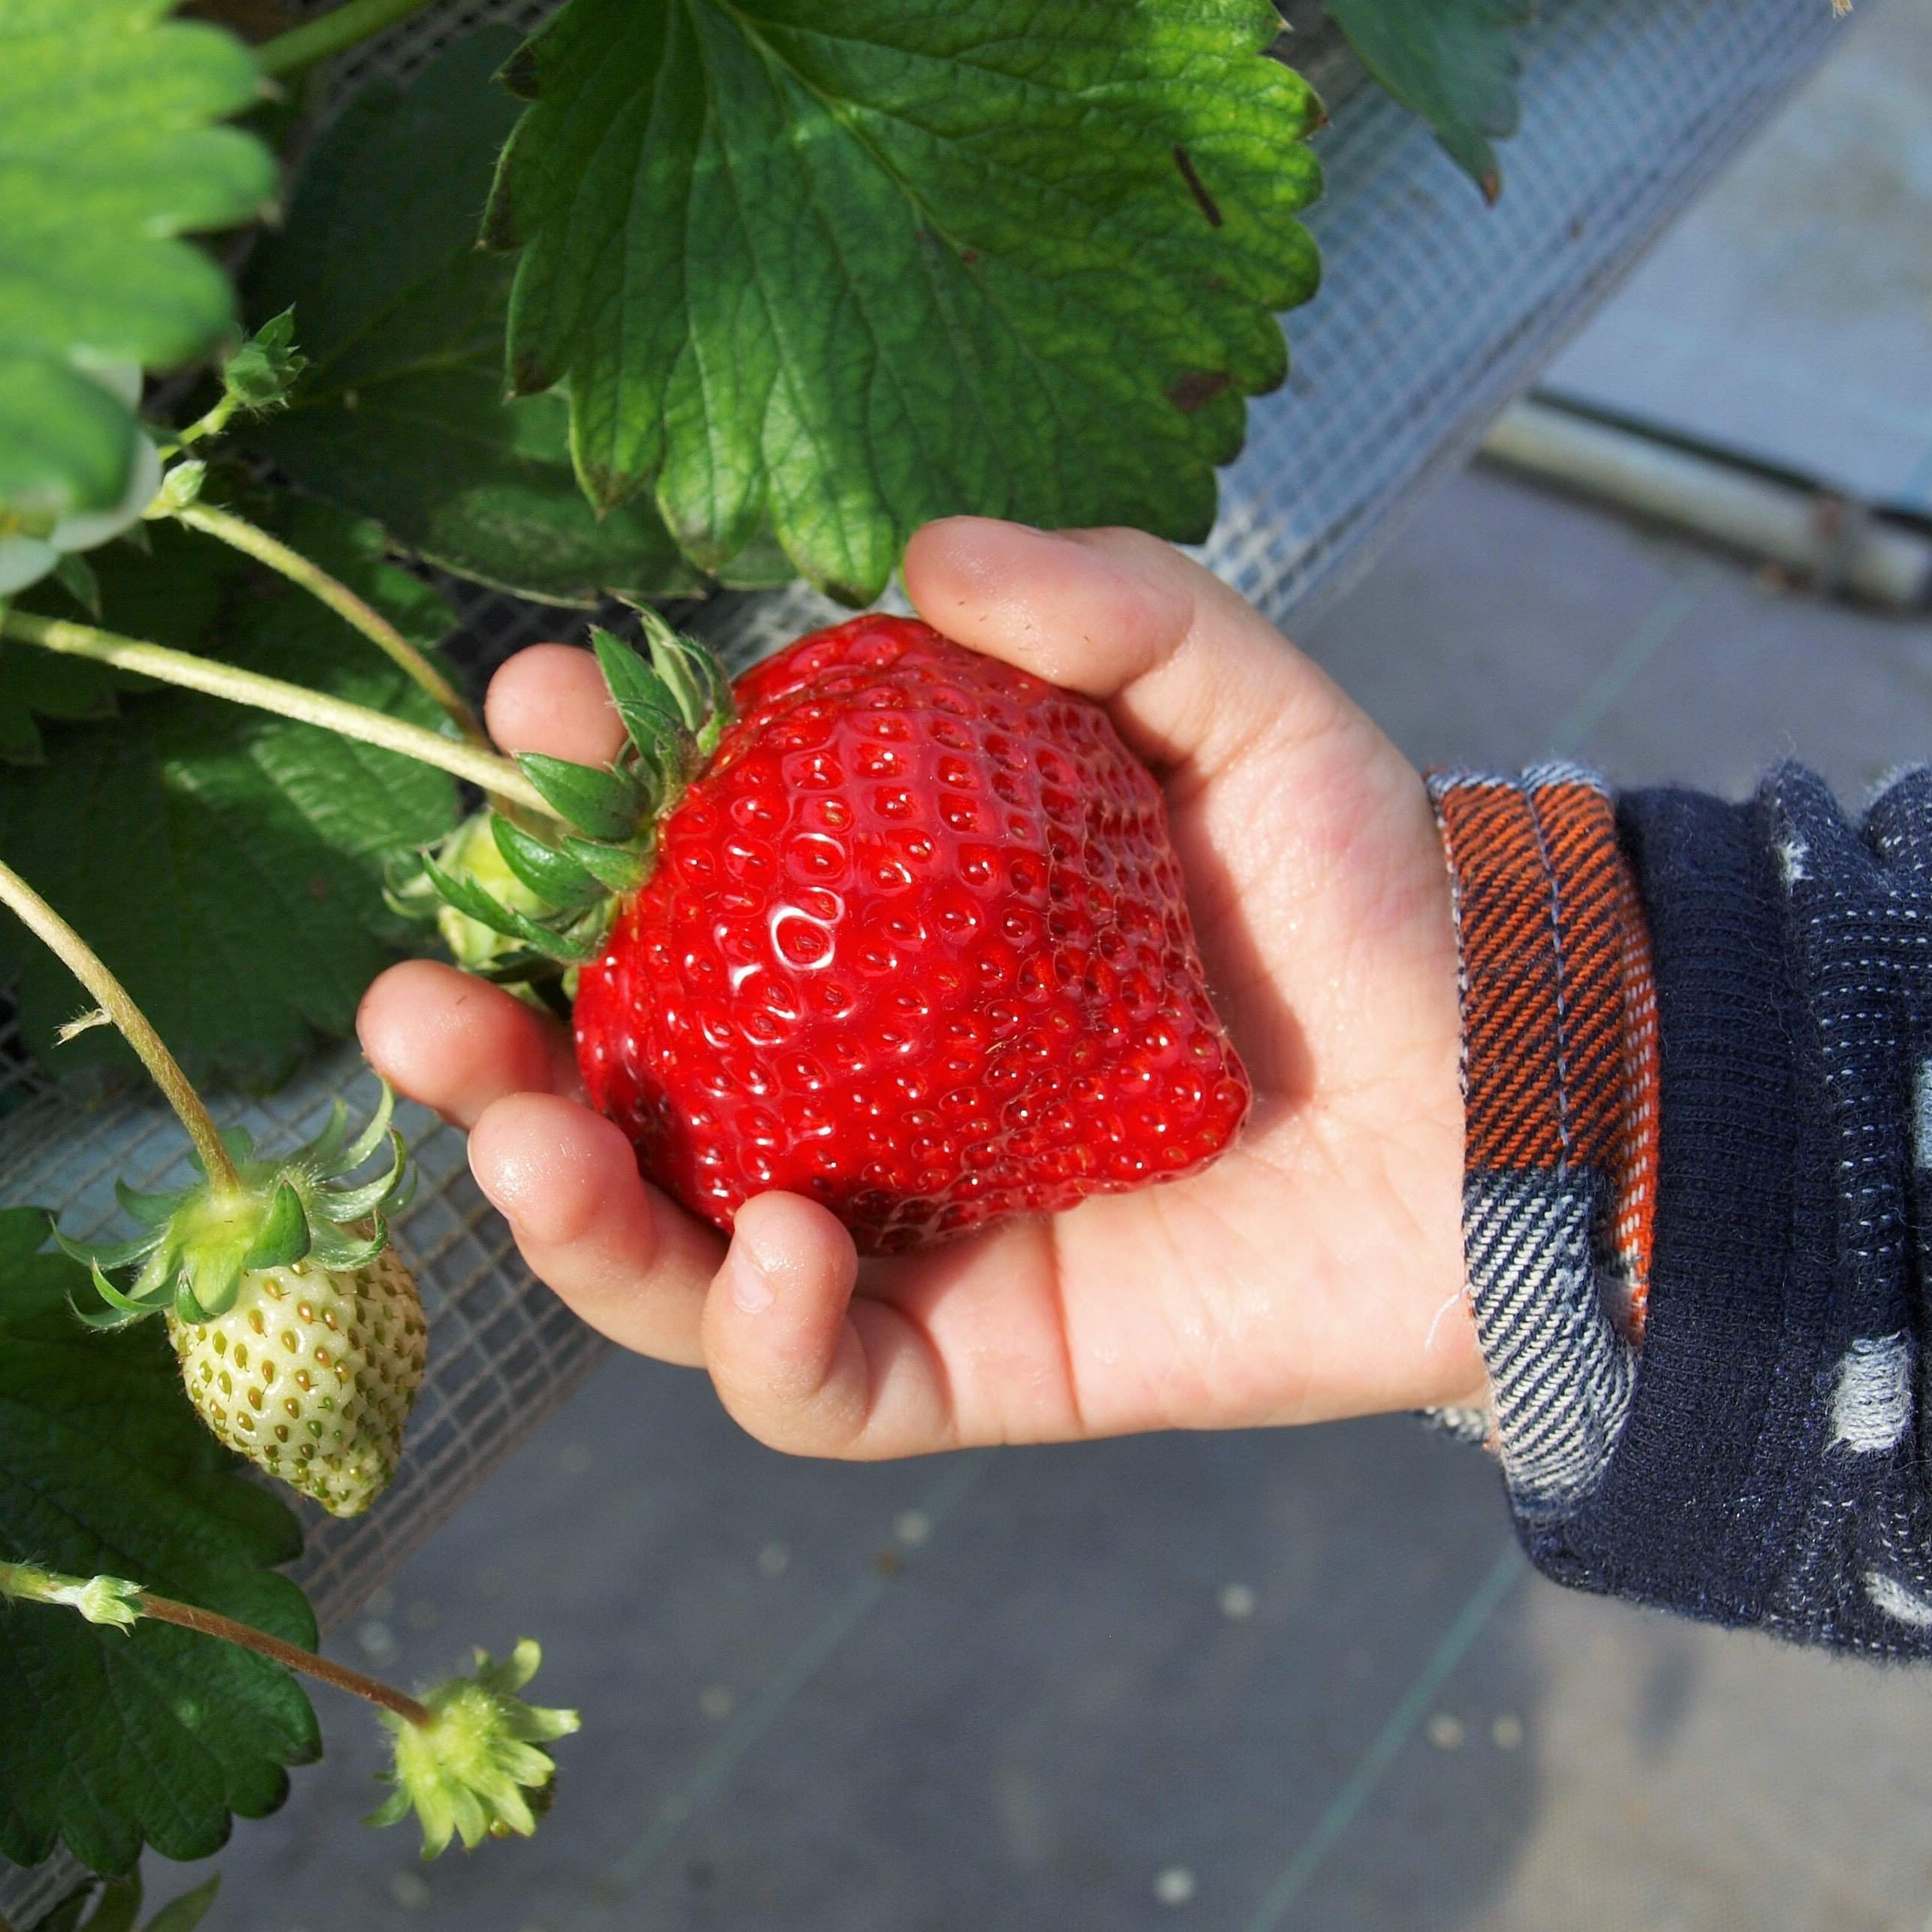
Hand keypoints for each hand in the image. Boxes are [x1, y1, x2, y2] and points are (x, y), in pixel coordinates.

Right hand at [357, 518, 1484, 1456]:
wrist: (1513, 1113)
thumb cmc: (1372, 908)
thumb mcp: (1245, 714)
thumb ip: (1104, 610)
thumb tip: (914, 549)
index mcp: (886, 933)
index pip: (679, 880)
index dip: (580, 812)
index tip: (528, 721)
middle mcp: (859, 1084)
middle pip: (619, 1086)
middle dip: (485, 1051)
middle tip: (417, 1003)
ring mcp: (905, 1230)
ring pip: (670, 1253)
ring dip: (561, 1211)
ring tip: (522, 1138)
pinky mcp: (974, 1359)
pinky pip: (817, 1382)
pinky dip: (763, 1333)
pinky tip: (785, 1249)